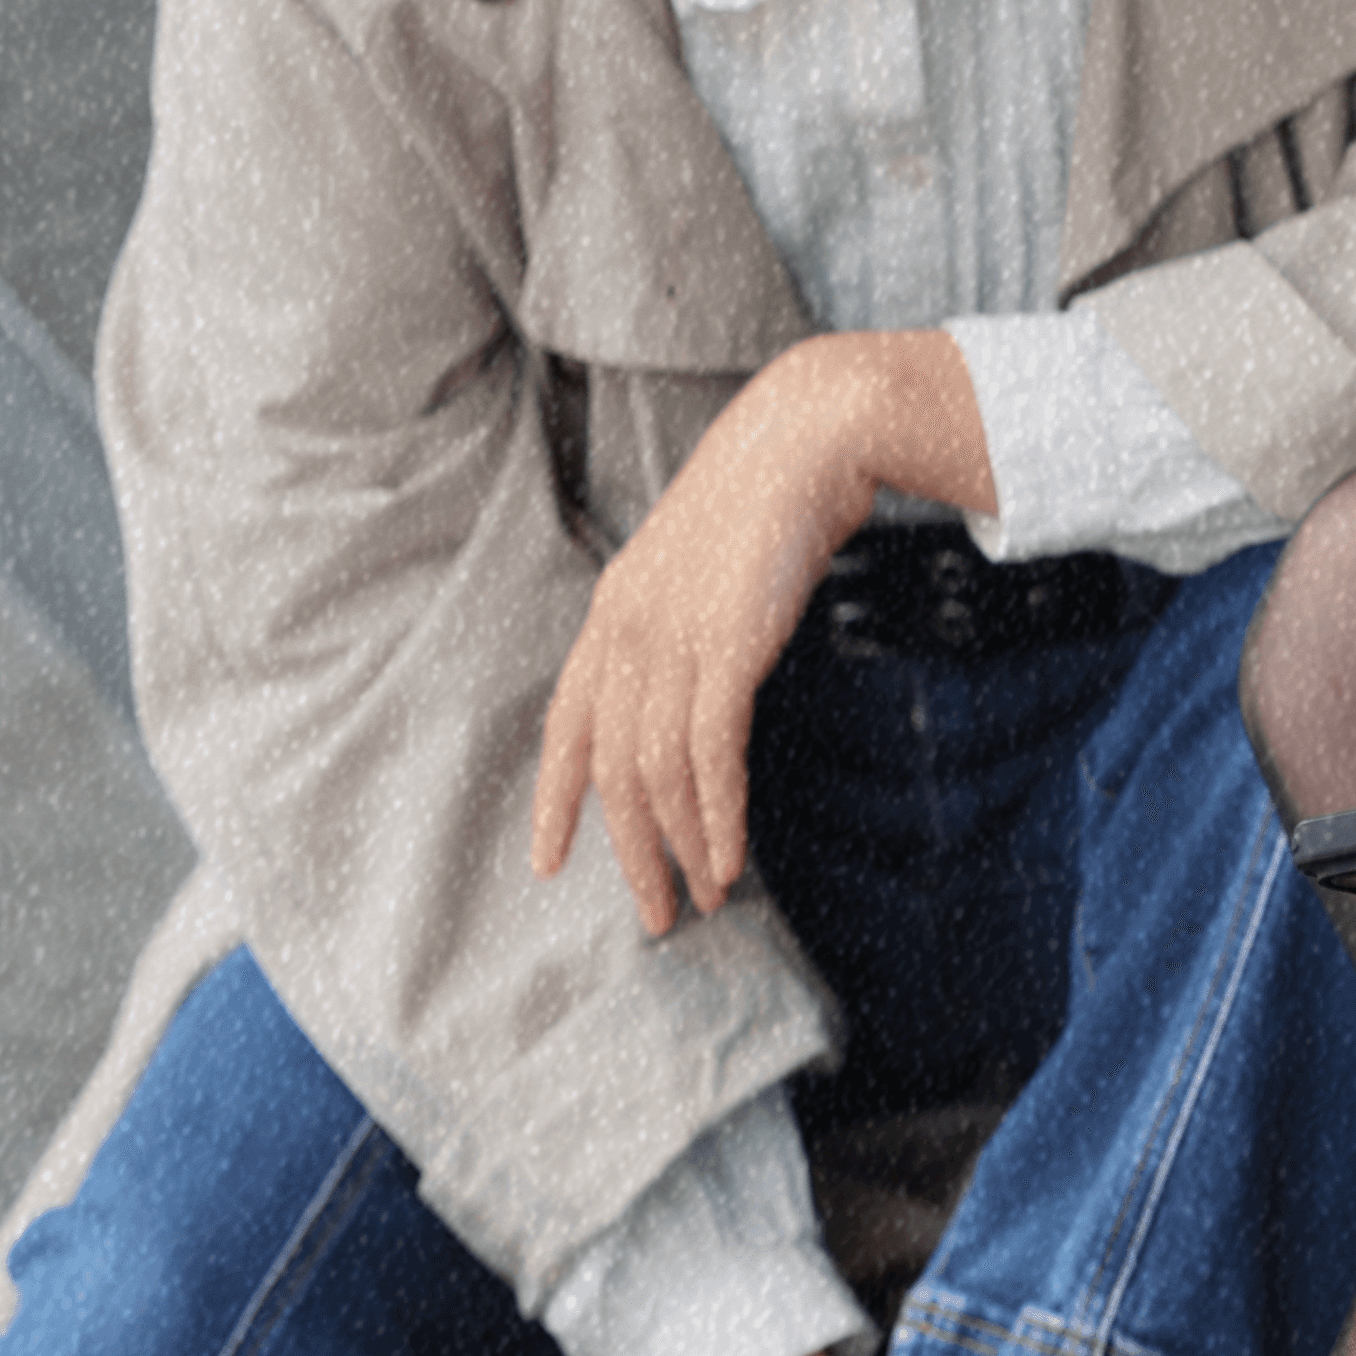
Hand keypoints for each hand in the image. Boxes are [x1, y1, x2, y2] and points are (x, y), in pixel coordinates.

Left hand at [531, 330, 994, 934]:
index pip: (566, 724)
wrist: (805, 440)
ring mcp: (673, 638)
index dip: (556, 799)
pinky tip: (731, 854)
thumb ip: (683, 624)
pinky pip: (709, 754)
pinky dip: (717, 814)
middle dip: (630, 852)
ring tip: (706, 896)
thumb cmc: (767, 500)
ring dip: (682, 845)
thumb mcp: (702, 566)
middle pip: (612, 768)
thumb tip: (696, 686)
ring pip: (658, 773)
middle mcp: (627, 631)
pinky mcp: (726, 645)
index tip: (549, 862)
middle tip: (656, 915)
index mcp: (613, 613)